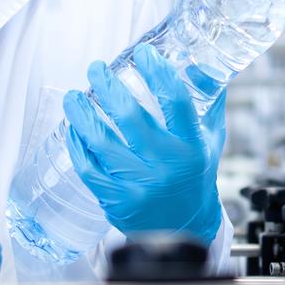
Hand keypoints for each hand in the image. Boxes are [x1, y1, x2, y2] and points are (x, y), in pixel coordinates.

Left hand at [63, 44, 225, 245]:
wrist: (184, 231)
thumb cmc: (195, 178)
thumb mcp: (211, 141)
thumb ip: (208, 103)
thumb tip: (204, 64)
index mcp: (191, 146)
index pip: (175, 101)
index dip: (157, 72)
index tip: (142, 53)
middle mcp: (165, 164)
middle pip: (131, 117)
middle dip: (108, 87)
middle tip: (96, 69)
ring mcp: (139, 184)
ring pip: (102, 141)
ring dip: (83, 114)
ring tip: (73, 96)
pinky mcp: (116, 200)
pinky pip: (88, 167)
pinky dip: (77, 145)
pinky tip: (73, 129)